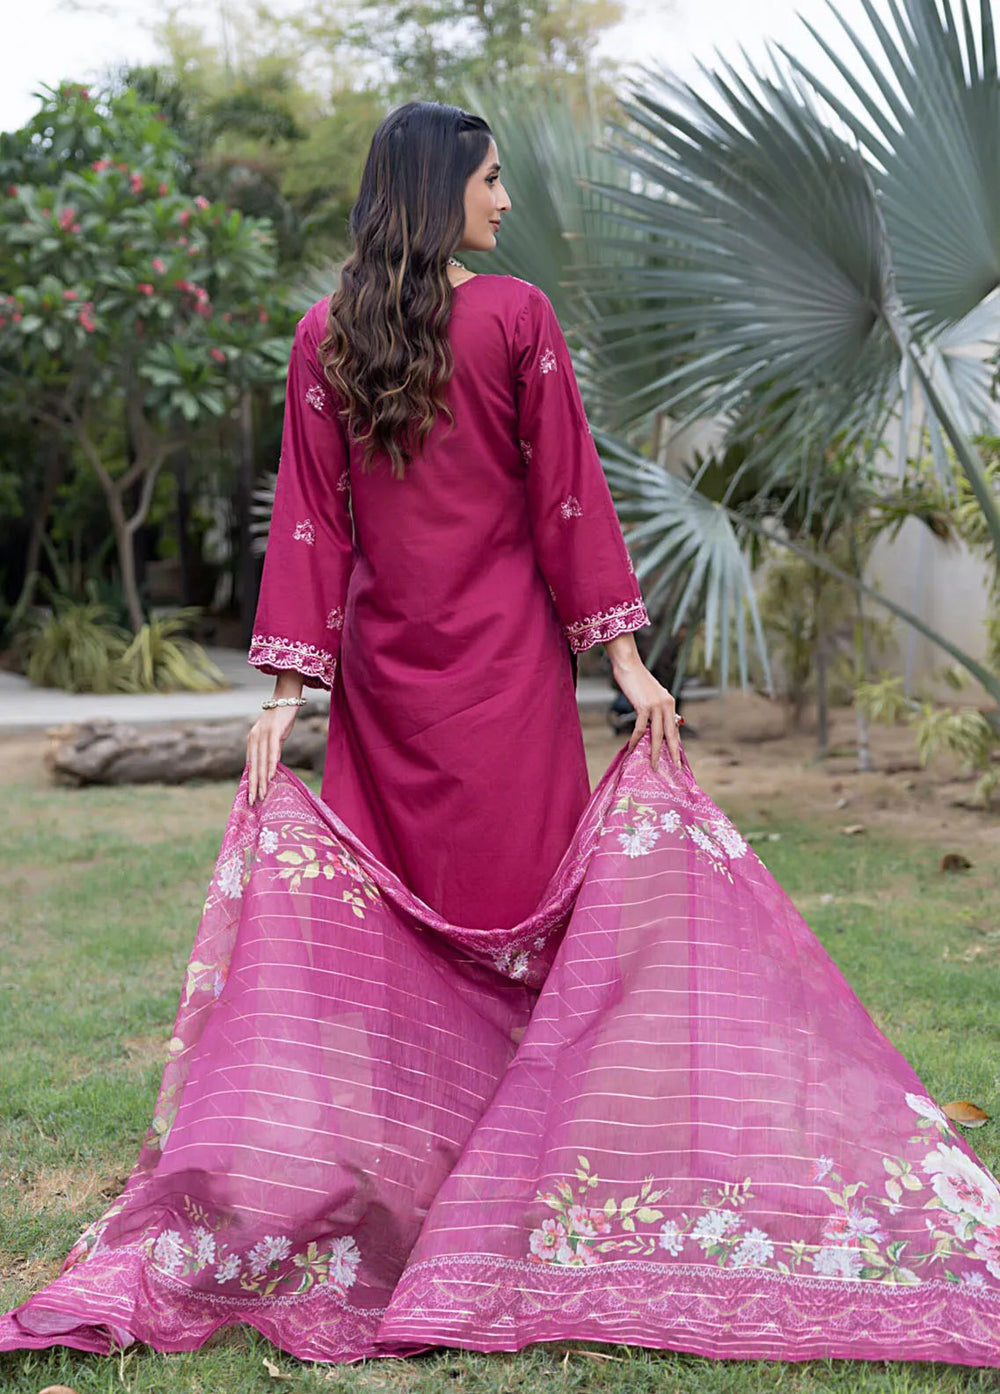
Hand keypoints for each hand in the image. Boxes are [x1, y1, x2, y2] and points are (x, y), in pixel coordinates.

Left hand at [246, 704, 299, 804]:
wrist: (285, 697)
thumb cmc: (281, 717)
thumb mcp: (273, 735)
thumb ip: (270, 749)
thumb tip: (271, 766)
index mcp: (252, 741)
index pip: (250, 765)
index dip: (250, 782)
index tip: (250, 797)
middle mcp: (254, 739)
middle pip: (253, 766)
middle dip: (253, 785)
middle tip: (253, 802)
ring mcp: (263, 735)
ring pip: (261, 762)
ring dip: (262, 780)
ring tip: (262, 794)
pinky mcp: (274, 731)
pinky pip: (272, 751)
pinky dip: (271, 764)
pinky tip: (272, 776)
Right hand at [605, 635, 680, 770]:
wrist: (629, 665)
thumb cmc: (636, 680)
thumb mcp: (651, 695)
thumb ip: (655, 709)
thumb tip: (654, 725)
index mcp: (670, 703)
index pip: (674, 727)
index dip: (675, 743)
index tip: (677, 757)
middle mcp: (667, 705)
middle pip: (671, 734)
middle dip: (673, 753)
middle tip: (676, 767)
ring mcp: (656, 706)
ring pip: (658, 735)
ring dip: (656, 753)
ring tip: (654, 765)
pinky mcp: (644, 706)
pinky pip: (641, 728)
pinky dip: (637, 740)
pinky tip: (632, 748)